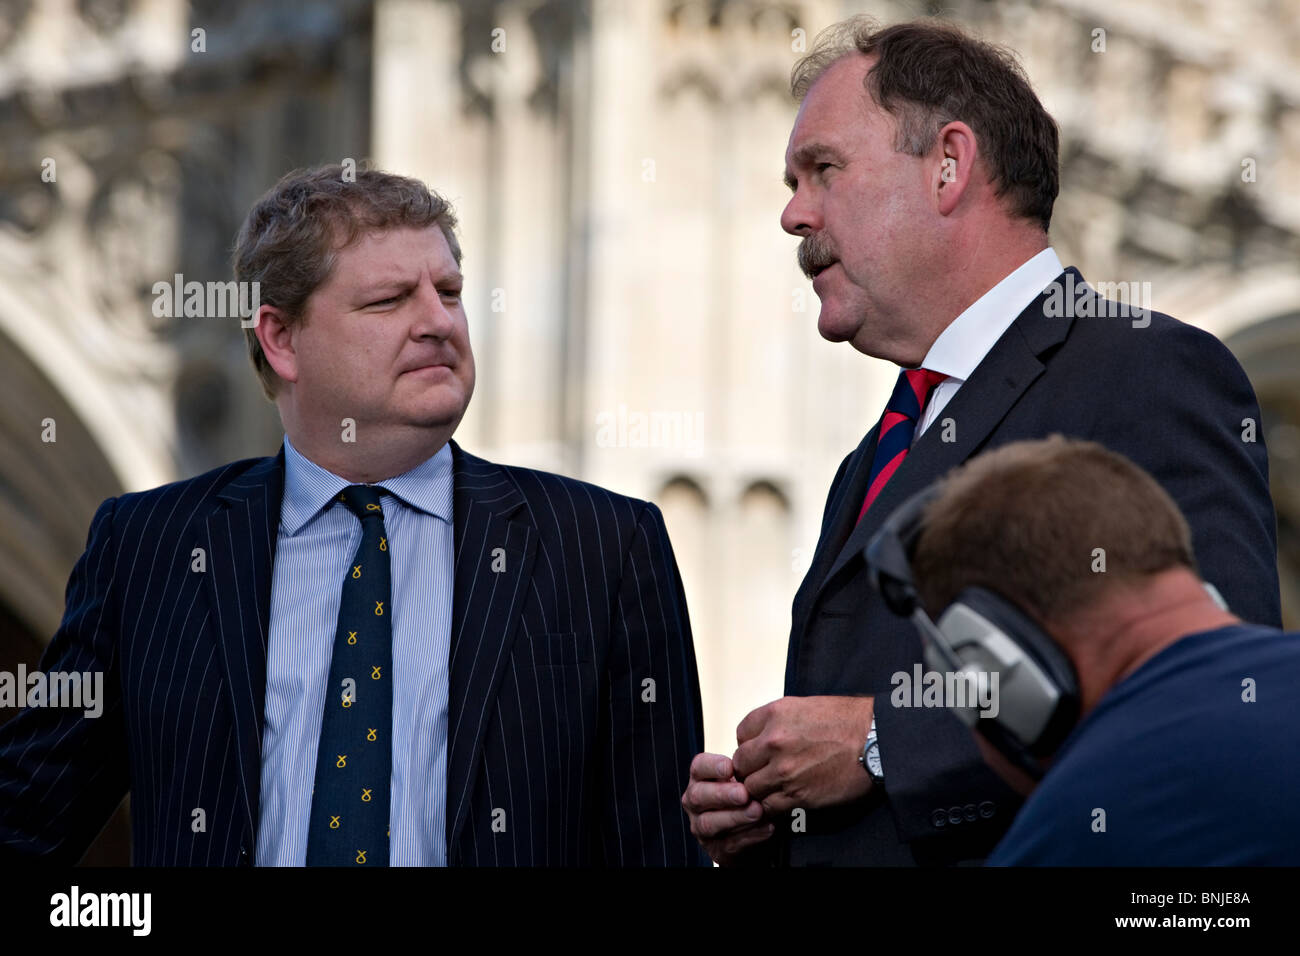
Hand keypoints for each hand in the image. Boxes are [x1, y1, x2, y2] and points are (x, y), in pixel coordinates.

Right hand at [681, 752, 774, 864]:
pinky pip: (730, 844)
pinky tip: (767, 828)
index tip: (729, 767)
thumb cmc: (749, 797)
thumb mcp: (745, 778)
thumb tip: (764, 754)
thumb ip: (748, 769)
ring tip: (758, 811)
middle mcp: (696, 802)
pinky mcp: (716, 850)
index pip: (698, 767)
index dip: (712, 766)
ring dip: (735, 817)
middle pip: (700, 795)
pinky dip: (749, 836)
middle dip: (723, 794)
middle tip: (744, 792)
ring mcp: (702, 827)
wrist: (754, 833)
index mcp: (701, 779)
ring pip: (710, 823)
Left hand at [731, 695, 874, 815]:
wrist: (875, 740)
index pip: (741, 733)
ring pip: (751, 787)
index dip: (749, 744)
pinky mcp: (797, 794)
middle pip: (741, 763)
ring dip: (760, 789)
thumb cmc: (848, 721)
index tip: (758, 752)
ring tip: (774, 788)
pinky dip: (771, 806)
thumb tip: (763, 736)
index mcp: (775, 714)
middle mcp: (774, 741)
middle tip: (763, 772)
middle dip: (750, 769)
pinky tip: (782, 800)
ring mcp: (784, 770)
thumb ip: (778, 720)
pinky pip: (768, 806)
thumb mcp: (805, 706)